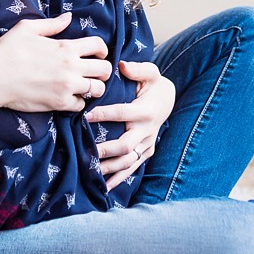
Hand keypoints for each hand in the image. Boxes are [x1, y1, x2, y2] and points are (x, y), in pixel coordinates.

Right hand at [0, 13, 112, 112]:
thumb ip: (52, 24)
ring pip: (98, 89)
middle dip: (103, 70)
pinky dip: (78, 103)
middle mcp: (71, 67)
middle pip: (105, 69)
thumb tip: (69, 17)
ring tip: (83, 87)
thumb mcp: (28, 28)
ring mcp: (67, 86)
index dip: (103, 49)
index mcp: (66, 47)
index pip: (99, 46)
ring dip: (93, 88)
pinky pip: (81, 105)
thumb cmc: (7, 50)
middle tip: (94, 72)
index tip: (98, 54)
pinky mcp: (59, 103)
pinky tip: (69, 98)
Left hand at [85, 60, 174, 189]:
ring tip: (92, 172)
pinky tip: (104, 188)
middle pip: (126, 145)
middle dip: (106, 150)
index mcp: (145, 110)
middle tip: (87, 152)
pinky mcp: (146, 152)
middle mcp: (146, 130)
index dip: (104, 114)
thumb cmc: (153, 84)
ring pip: (128, 161)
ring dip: (110, 168)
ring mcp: (147, 144)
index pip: (122, 113)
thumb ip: (138, 69)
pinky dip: (119, 178)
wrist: (168, 100)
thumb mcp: (151, 72)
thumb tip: (122, 65)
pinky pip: (132, 168)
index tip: (84, 116)